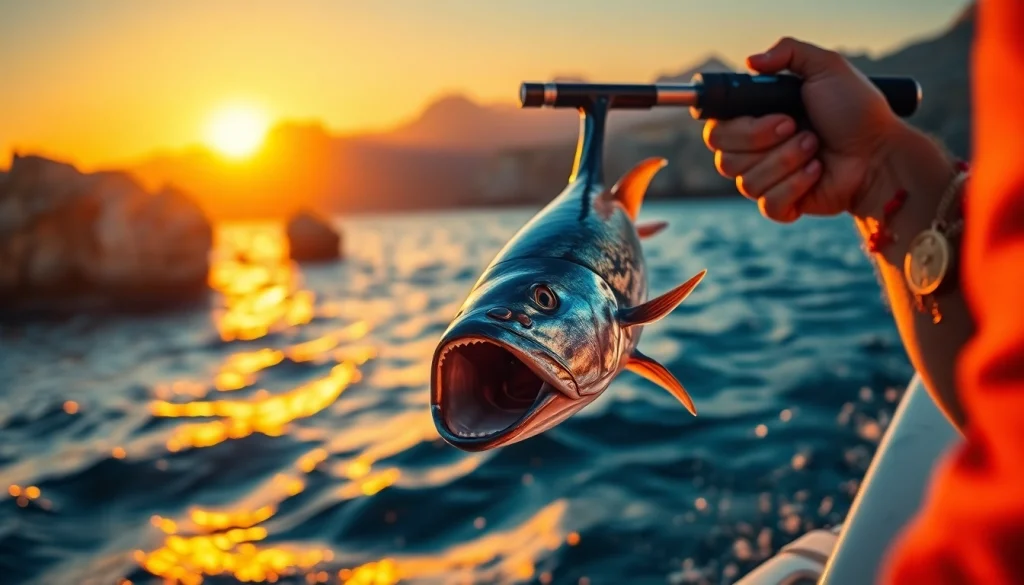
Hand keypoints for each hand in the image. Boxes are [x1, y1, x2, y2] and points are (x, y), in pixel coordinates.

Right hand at [702, 37, 906, 221]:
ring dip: (787, 161)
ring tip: (815, 148)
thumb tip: (750, 61)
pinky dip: (796, 186)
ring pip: (747, 183)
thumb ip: (788, 52)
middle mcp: (754, 152)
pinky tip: (817, 172)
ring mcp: (766, 180)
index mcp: (756, 120)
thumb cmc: (856, 111)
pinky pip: (768, 203)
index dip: (741, 128)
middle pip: (724, 159)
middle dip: (766, 143)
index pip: (716, 132)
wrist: (880, 152)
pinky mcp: (781, 206)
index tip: (780, 116)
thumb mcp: (826, 67)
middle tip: (798, 128)